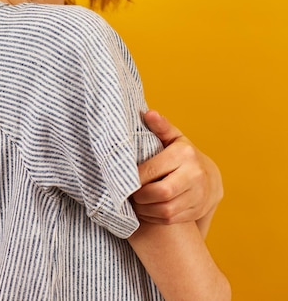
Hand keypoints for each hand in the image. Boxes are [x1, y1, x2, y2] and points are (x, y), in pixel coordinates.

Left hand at [131, 110, 222, 236]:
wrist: (210, 177)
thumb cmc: (183, 154)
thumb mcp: (174, 138)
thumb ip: (160, 127)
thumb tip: (148, 113)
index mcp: (184, 154)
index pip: (152, 170)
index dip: (135, 178)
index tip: (123, 179)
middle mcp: (194, 175)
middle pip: (161, 193)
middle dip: (140, 197)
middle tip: (128, 195)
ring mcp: (198, 195)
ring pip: (165, 210)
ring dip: (145, 210)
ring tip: (135, 204)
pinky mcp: (196, 211)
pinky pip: (170, 220)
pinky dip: (154, 218)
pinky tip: (146, 211)